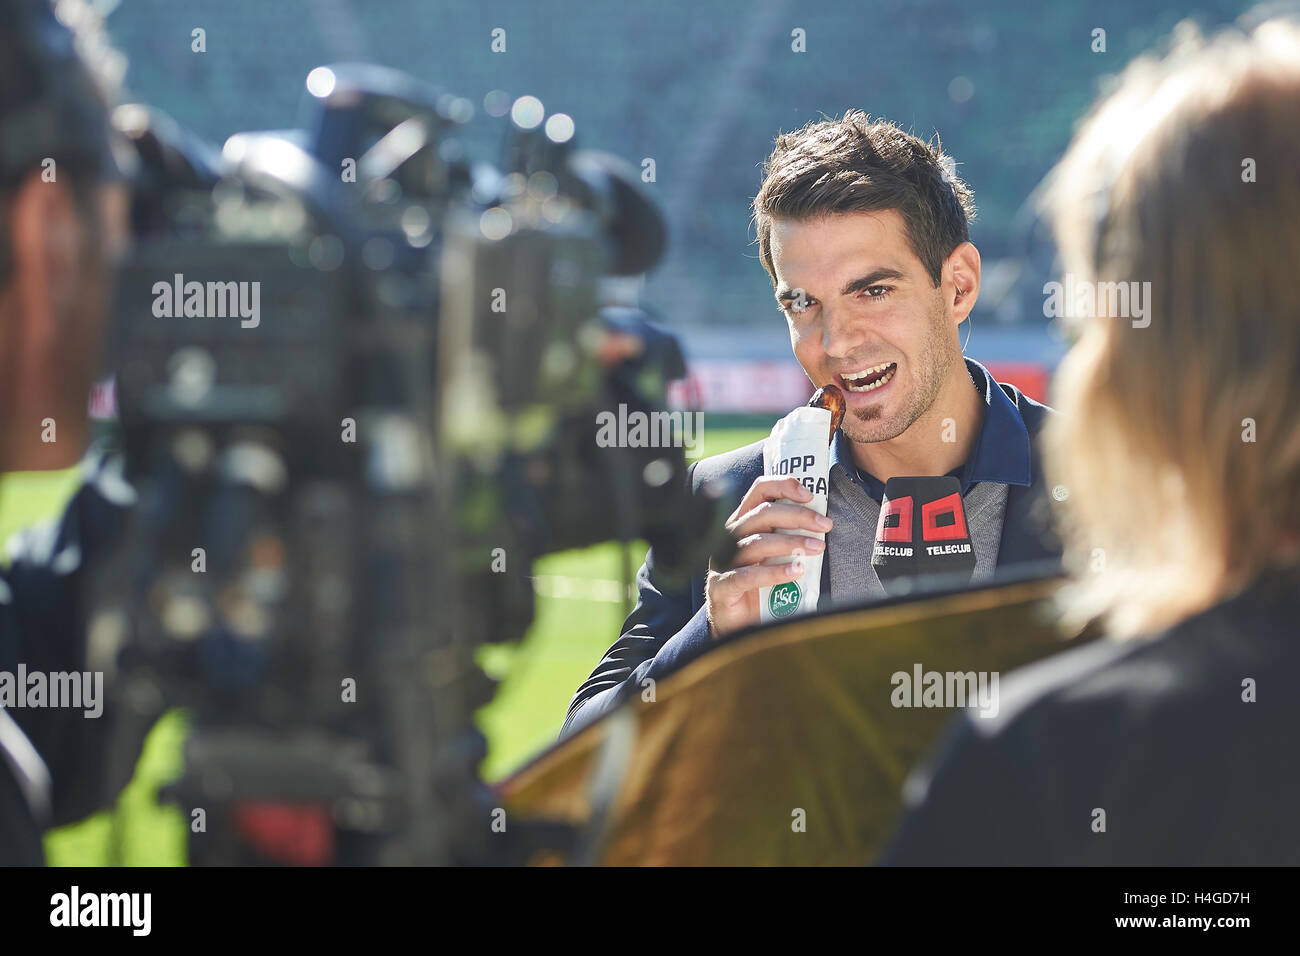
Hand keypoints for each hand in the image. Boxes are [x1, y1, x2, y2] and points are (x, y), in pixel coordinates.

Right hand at [704, 475, 830, 638]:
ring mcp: (722, 561)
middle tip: (825, 525)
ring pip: (756, 542)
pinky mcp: (721, 586)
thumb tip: (823, 522)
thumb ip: (790, 537)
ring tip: (817, 548)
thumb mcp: (776, 555)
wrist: (737, 625)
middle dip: (797, 516)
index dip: (783, 486)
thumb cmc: (760, 585)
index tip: (810, 495)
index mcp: (743, 522)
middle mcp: (729, 536)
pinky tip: (796, 571)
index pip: (760, 491)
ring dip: (791, 543)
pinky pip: (747, 576)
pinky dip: (774, 572)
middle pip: (762, 514)